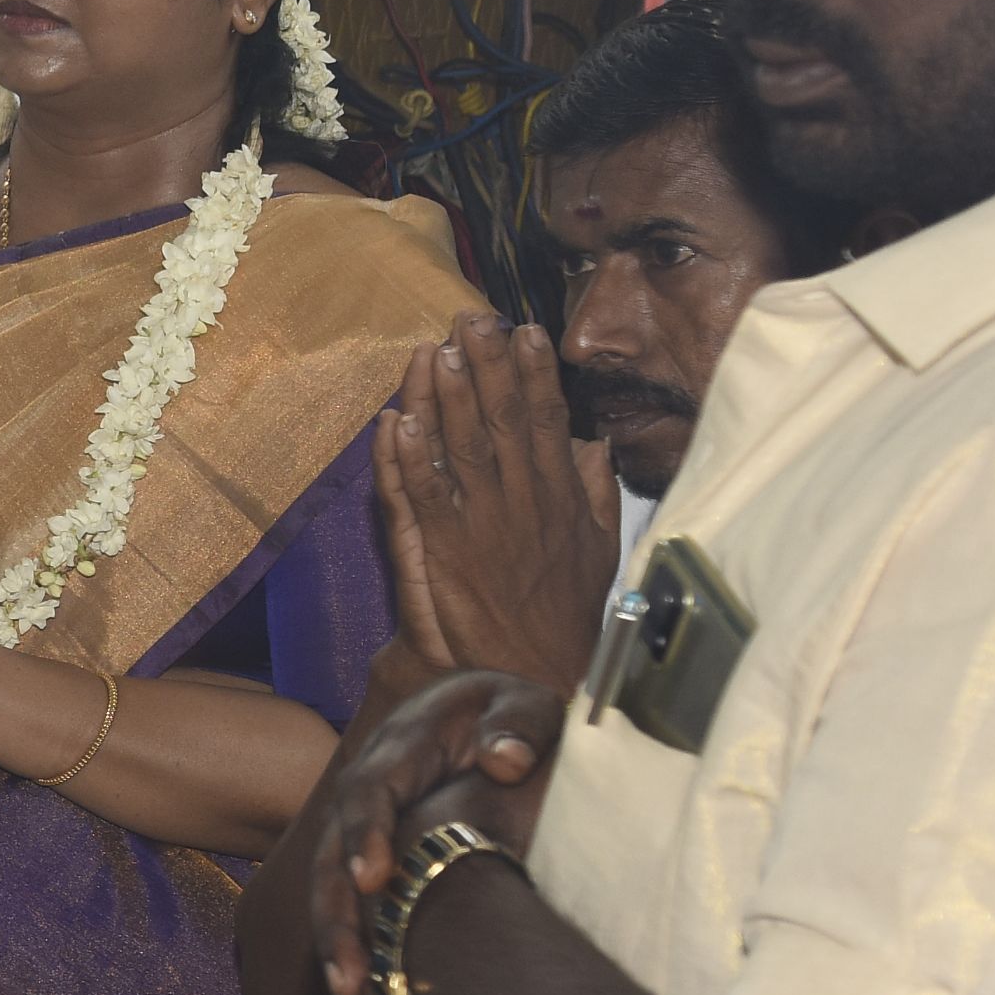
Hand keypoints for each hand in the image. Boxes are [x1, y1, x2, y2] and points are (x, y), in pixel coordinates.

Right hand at [287, 667, 564, 994]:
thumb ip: (519, 724)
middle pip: (331, 851)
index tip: (371, 880)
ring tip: (348, 990)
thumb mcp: (524, 704)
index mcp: (401, 745)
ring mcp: (361, 820)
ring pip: (330, 881)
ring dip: (335, 937)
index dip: (365, 833)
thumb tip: (505, 763)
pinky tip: (365, 983)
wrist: (479, 712)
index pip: (369, 790)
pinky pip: (349, 895)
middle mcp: (367, 786)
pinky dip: (353, 936)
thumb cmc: (508, 713)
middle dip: (335, 912)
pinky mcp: (368, 848)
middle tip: (349, 969)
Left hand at [377, 316, 617, 695]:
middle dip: (488, 367)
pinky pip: (420, 496)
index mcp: (559, 498)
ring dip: (446, 398)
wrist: (534, 676)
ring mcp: (481, 526)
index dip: (536, 375)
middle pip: (504, 421)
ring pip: (462, 448)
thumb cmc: (563, 616)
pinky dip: (407, 458)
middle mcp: (522, 503)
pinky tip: (396, 422)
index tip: (527, 331)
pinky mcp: (442, 553)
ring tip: (435, 350)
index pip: (549, 422)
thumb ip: (594, 492)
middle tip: (473, 317)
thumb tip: (593, 443)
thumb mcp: (598, 549)